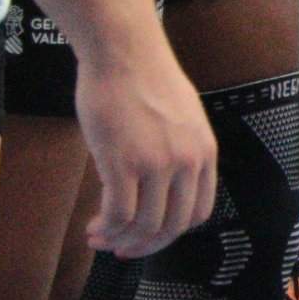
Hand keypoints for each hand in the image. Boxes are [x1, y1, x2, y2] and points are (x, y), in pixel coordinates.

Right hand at [72, 35, 218, 260]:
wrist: (122, 52)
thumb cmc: (143, 80)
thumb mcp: (181, 120)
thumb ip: (178, 154)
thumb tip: (160, 187)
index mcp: (205, 153)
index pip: (198, 213)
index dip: (171, 233)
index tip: (149, 236)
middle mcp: (187, 162)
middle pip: (172, 226)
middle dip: (144, 244)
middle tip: (119, 247)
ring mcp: (157, 164)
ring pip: (144, 225)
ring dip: (119, 239)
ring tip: (98, 236)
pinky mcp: (124, 162)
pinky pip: (119, 213)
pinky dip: (106, 227)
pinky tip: (93, 226)